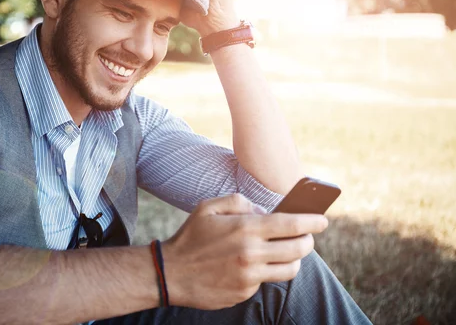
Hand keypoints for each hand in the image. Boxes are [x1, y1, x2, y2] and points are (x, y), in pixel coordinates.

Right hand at [162, 194, 327, 309]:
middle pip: (299, 249)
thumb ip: (239, 201)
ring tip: (287, 252)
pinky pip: (266, 281)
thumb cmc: (190, 237)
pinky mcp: (245, 292)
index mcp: (245, 228)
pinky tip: (253, 265)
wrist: (170, 273)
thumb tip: (263, 210)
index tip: (322, 220)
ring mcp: (250, 276)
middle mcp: (252, 253)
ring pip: (290, 269)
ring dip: (294, 259)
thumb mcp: (208, 207)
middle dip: (308, 241)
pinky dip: (266, 271)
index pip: (292, 225)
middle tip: (307, 237)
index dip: (313, 222)